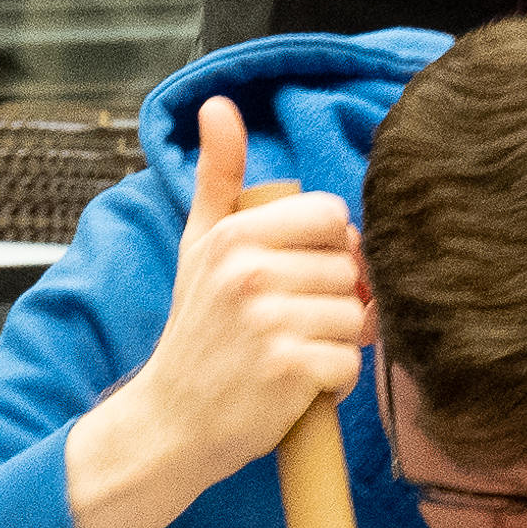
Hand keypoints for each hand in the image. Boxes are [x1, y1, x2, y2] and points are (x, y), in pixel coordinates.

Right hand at [69, 95, 365, 527]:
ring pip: (356, 317)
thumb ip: (219, 176)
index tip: (300, 281)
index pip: (333, 218)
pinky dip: (334, 383)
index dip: (330, 252)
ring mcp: (267, 321)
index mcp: (235, 234)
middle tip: (291, 327)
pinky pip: (351, 363)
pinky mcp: (287, 370)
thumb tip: (219, 104)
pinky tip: (297, 387)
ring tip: (291, 356)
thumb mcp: (199, 246)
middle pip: (351, 270)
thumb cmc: (197, 333)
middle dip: (334, 303)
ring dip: (335, 344)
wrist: (170, 423)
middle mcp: (248, 271)